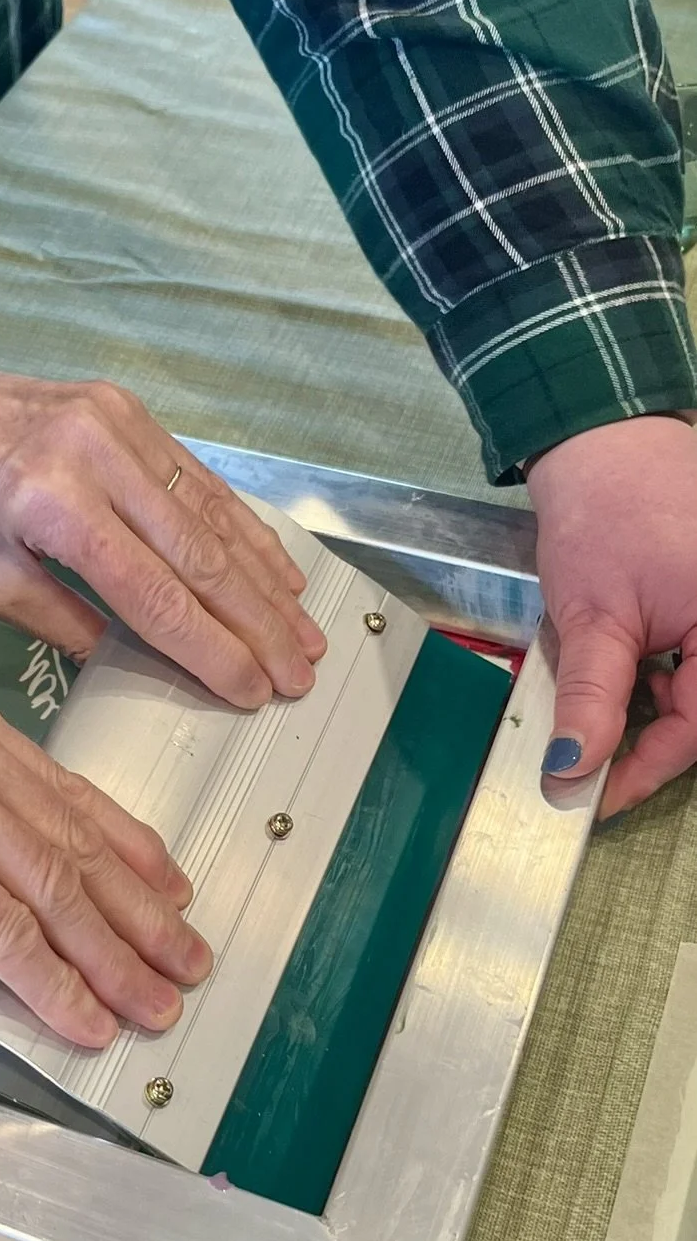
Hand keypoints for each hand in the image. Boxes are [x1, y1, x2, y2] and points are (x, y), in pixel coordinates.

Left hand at [0, 347, 326, 706]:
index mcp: (53, 506)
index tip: (252, 691)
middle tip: (298, 672)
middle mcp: (99, 458)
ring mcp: (121, 425)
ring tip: (304, 630)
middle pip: (200, 556)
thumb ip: (64, 622)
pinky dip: (240, 527)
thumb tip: (136, 664)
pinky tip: (272, 567)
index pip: (155, 594)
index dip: (211, 649)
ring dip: (265, 578)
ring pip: (213, 513)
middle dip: (257, 623)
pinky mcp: (129, 409)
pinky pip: (197, 478)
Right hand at [0, 654, 211, 1044]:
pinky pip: (4, 930)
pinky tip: (83, 1018)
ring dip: (109, 958)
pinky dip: (51, 984)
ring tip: (150, 1002)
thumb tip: (33, 871)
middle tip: (182, 959)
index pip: (55, 781)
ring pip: (48, 886)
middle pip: (64, 834)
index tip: (171, 888)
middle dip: (135, 911)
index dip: (125, 845)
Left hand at [528, 416, 696, 816]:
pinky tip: (630, 674)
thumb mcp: (592, 616)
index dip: (645, 771)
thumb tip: (574, 767)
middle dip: (651, 742)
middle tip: (592, 764)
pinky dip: (665, 679)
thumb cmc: (605, 510)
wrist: (603, 444)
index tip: (595, 796)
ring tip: (605, 703)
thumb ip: (591, 698)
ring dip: (656, 710)